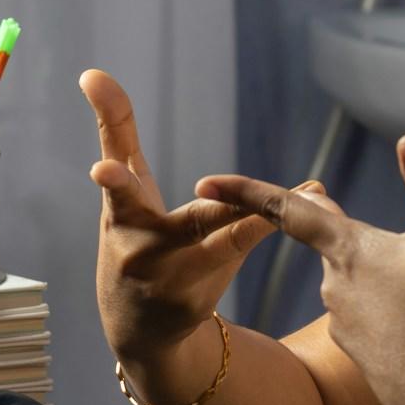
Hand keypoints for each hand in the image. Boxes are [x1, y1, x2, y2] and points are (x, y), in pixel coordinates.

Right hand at [81, 68, 311, 359]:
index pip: (117, 174)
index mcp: (120, 213)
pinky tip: (313, 197)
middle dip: (191, 208)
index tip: (99, 145)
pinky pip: (242, 247)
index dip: (111, 150)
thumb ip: (115, 131)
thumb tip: (92, 71)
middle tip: (149, 184)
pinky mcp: (198, 296)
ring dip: (257, 211)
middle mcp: (140, 245)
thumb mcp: (122, 192)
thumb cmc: (134, 241)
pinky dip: (274, 221)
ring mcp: (170, 275)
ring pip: (221, 234)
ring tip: (303, 192)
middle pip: (169, 212)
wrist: (140, 333)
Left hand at [195, 132, 404, 404]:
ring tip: (404, 269)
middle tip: (326, 199)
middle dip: (329, 222)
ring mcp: (344, 321)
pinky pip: (365, 314)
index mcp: (348, 250)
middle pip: (326, 240)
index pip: (287, 210)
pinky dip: (382, 306)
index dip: (246, 191)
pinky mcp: (357, 351)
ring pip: (351, 279)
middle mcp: (334, 284)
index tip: (204, 182)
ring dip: (369, 269)